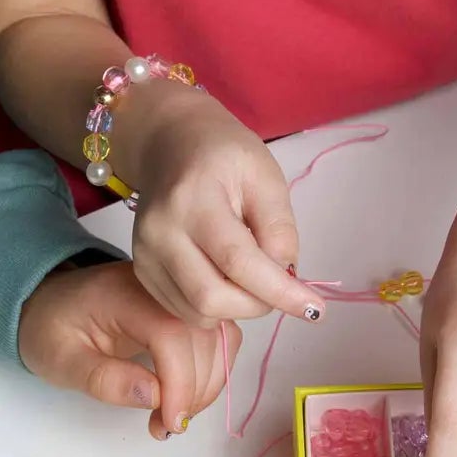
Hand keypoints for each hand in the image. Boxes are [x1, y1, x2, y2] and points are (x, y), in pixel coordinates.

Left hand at [18, 260, 240, 438]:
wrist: (48, 302)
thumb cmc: (50, 330)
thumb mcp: (61, 361)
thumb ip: (104, 379)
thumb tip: (155, 396)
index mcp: (124, 293)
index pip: (171, 333)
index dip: (180, 382)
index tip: (169, 422)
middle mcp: (160, 288)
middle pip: (203, 335)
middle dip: (194, 390)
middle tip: (165, 427)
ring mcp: (177, 295)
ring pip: (219, 337)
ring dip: (208, 383)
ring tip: (173, 416)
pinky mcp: (185, 308)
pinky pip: (217, 337)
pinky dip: (212, 370)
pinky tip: (185, 395)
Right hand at [127, 83, 322, 326]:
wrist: (171, 143)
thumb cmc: (223, 155)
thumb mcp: (265, 176)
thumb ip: (279, 229)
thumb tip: (286, 279)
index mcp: (192, 199)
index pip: (237, 261)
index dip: (278, 291)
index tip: (314, 308)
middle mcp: (160, 232)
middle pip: (212, 297)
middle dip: (258, 304)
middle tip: (280, 286)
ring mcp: (144, 254)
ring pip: (198, 312)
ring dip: (238, 309)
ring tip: (253, 278)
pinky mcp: (142, 270)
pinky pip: (184, 311)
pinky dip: (216, 308)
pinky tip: (228, 281)